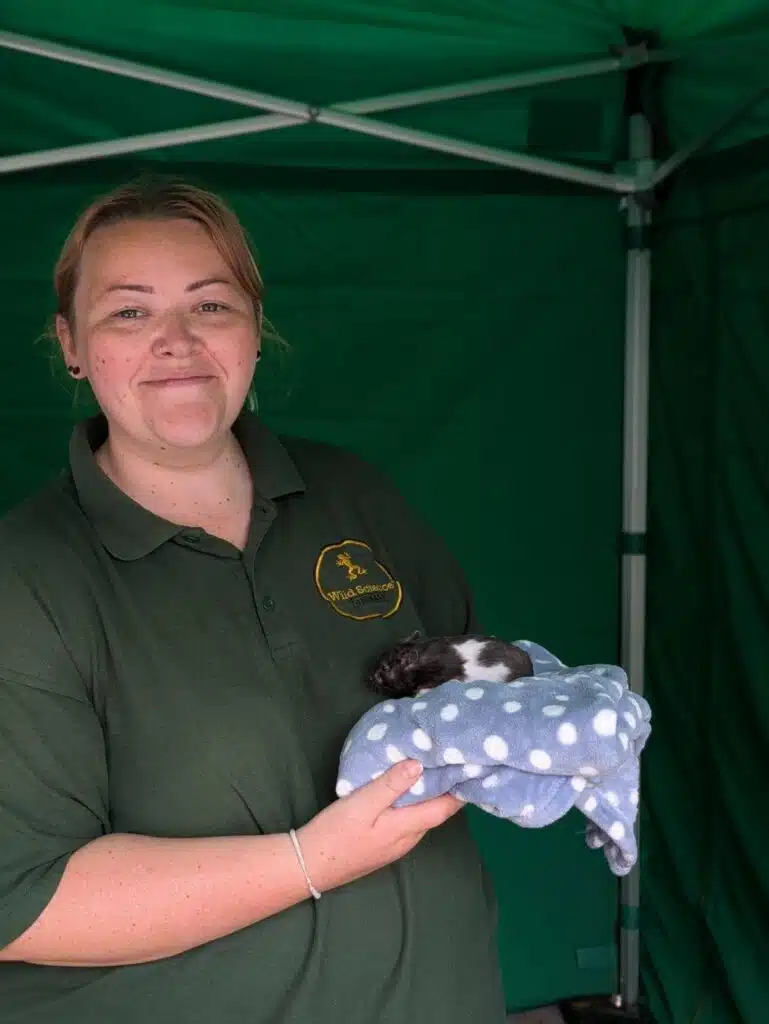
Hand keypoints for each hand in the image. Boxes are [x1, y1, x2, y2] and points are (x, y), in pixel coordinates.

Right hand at [297, 761, 462, 892]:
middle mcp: (408, 839)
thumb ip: (390, 785)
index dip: (461, 788)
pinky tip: (407, 789)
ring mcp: (396, 844)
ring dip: (431, 795)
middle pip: (436, 811)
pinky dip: (415, 802)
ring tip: (434, 767)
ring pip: (422, 816)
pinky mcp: (384, 844)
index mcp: (407, 828)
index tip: (472, 765)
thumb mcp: (361, 804)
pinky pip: (409, 820)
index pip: (446, 807)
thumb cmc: (335, 833)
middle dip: (448, 788)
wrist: (309, 866)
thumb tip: (420, 764)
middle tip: (453, 758)